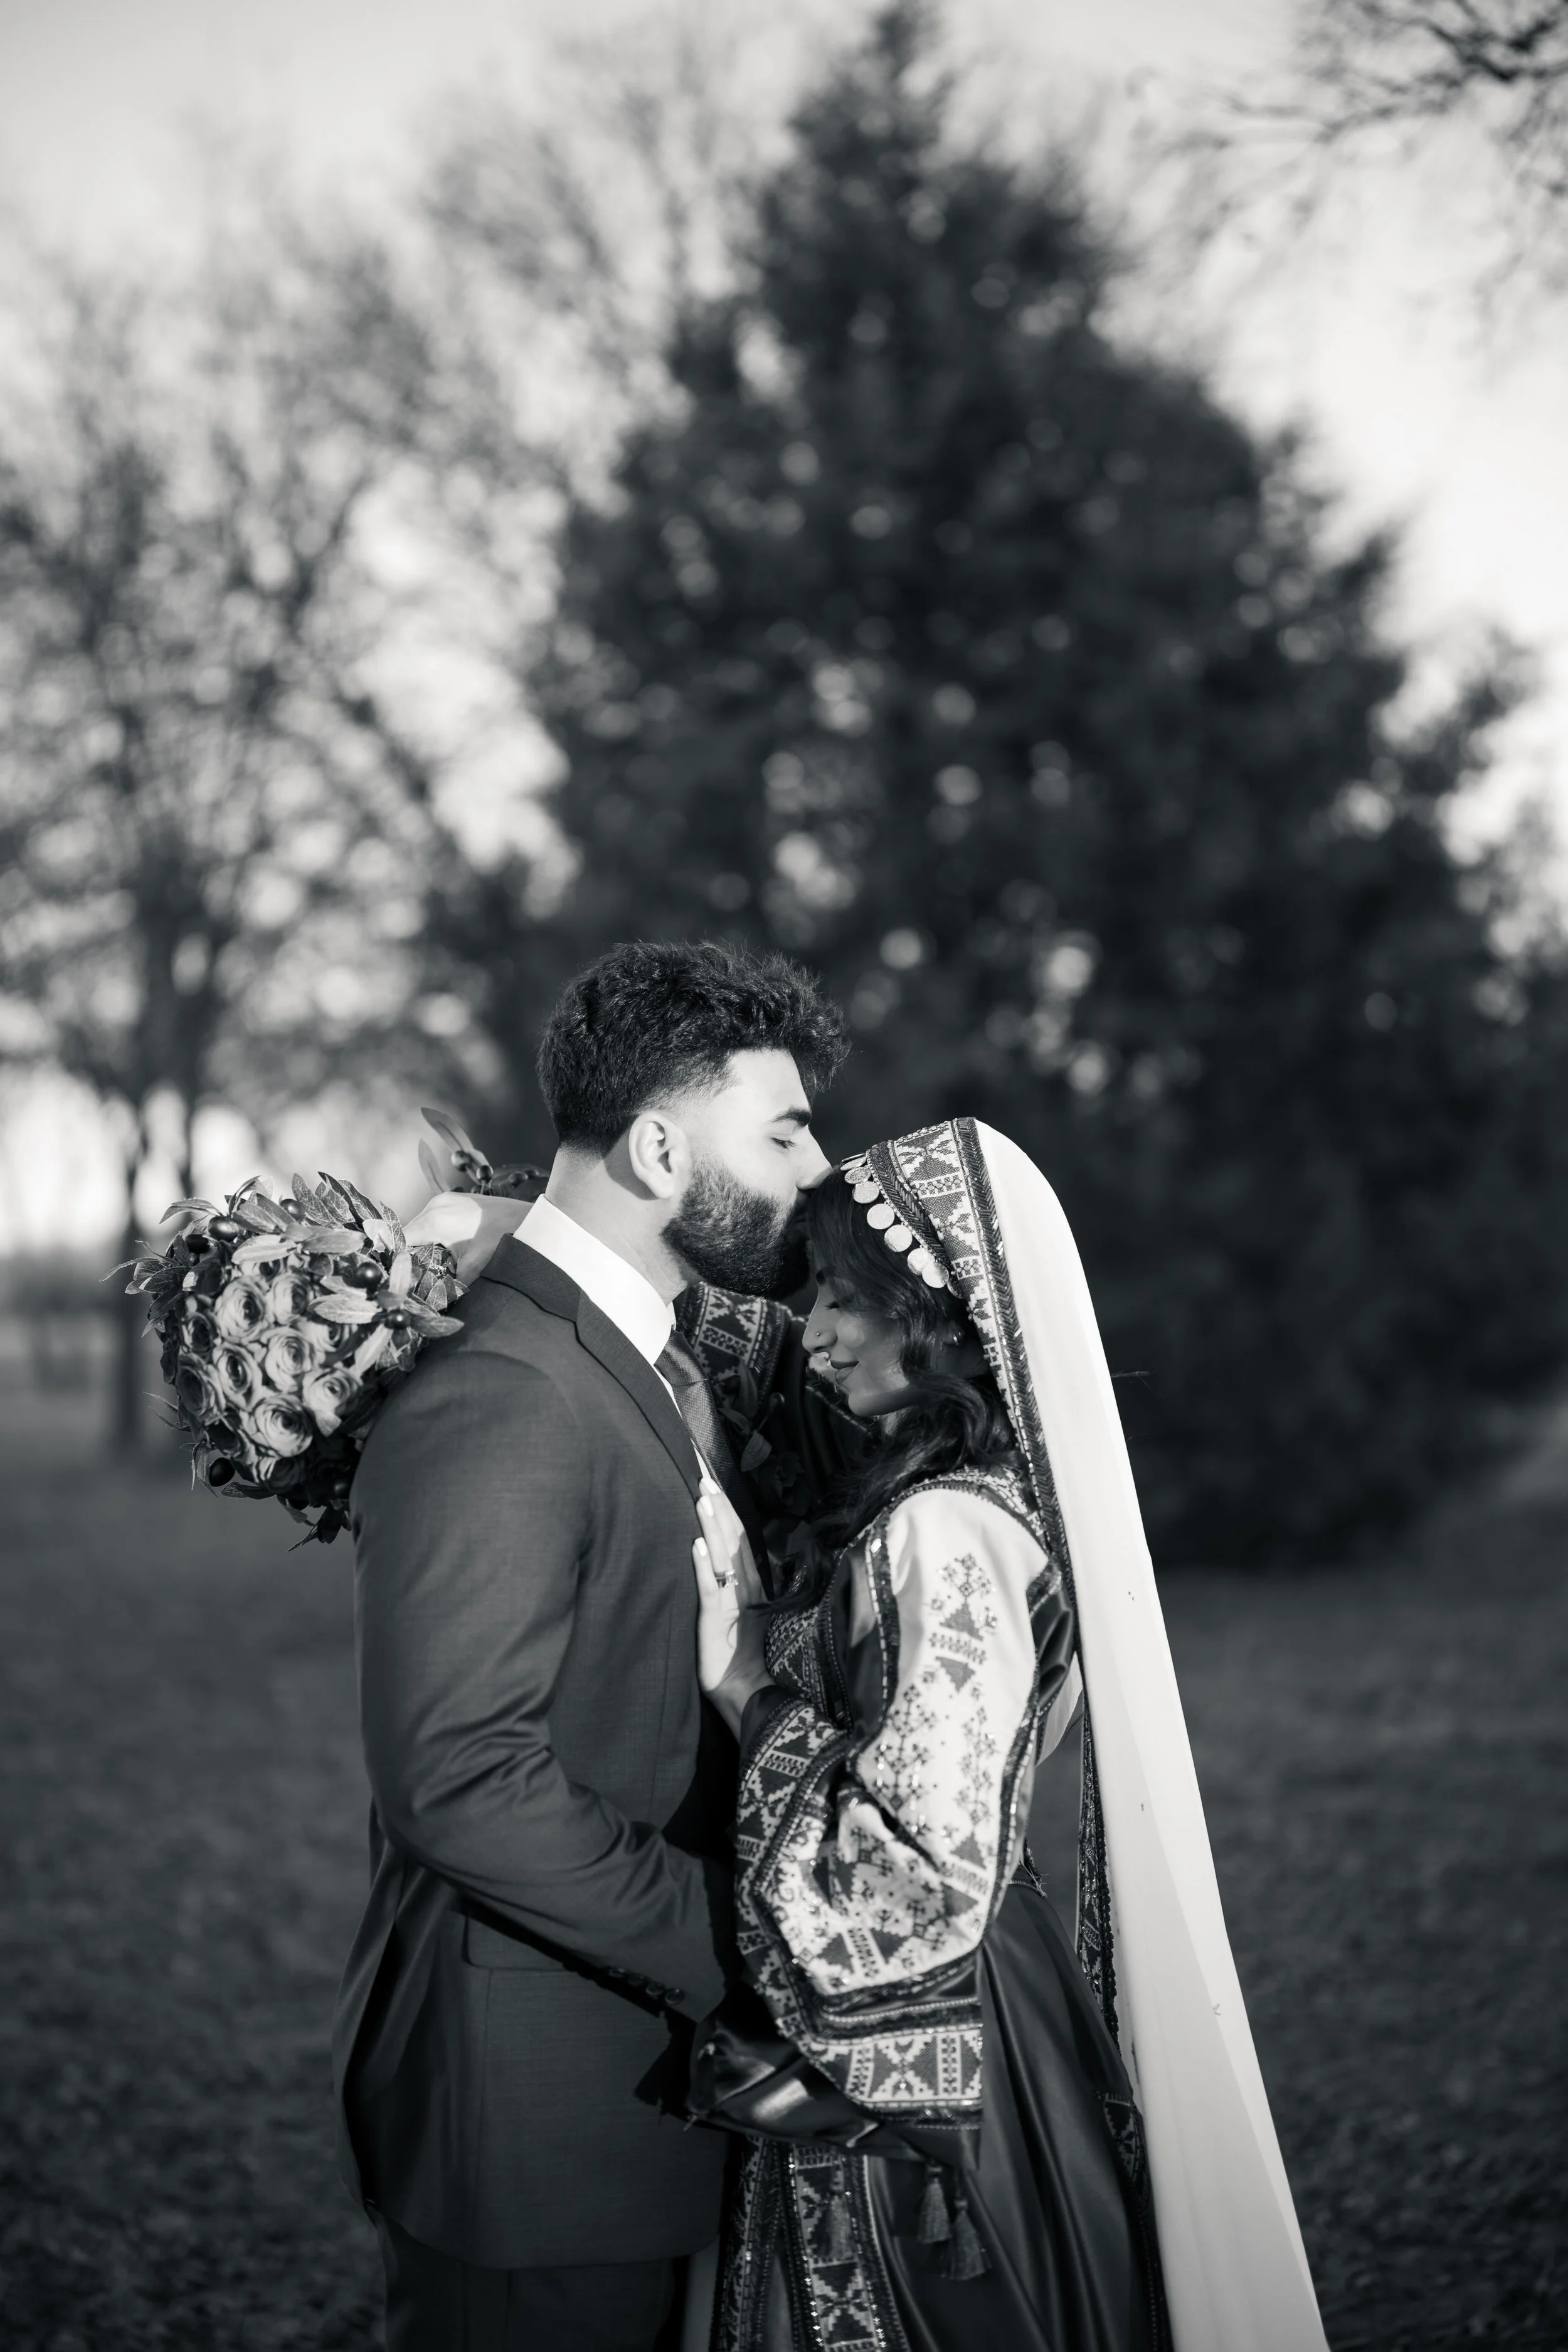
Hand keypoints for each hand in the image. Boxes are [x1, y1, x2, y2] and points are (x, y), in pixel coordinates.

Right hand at [405, 1190, 522, 1283]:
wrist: (522, 1216)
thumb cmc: (499, 1239)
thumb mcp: (473, 1266)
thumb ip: (452, 1286)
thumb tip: (438, 1302)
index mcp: (434, 1221)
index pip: (400, 1239)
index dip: (398, 1258)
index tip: (401, 1273)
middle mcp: (433, 1206)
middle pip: (408, 1231)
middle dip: (409, 1252)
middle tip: (416, 1271)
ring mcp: (442, 1199)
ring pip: (419, 1223)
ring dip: (420, 1240)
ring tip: (431, 1258)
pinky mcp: (450, 1198)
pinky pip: (431, 1215)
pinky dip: (431, 1229)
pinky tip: (444, 1242)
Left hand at [693, 1480, 772, 1734]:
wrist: (751, 1698)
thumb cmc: (744, 1662)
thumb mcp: (740, 1619)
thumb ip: (737, 1591)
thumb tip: (721, 1563)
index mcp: (752, 1587)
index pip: (739, 1540)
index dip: (726, 1510)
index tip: (713, 1482)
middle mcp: (746, 1589)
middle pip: (732, 1539)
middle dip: (718, 1506)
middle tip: (703, 1475)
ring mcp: (734, 1604)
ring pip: (723, 1556)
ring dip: (712, 1525)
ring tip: (701, 1497)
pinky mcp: (719, 1623)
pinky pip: (712, 1589)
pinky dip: (704, 1565)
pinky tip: (696, 1543)